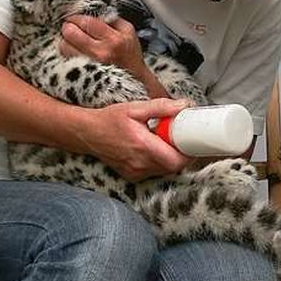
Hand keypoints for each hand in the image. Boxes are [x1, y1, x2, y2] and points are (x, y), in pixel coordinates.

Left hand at [60, 14, 145, 79]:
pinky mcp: (82, 75)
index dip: (77, 17)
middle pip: (70, 32)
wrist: (135, 80)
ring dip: (66, 41)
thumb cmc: (130, 56)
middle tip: (70, 27)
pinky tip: (73, 52)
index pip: (86, 21)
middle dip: (68, 27)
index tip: (75, 17)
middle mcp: (101, 53)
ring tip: (73, 41)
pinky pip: (65, 59)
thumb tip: (93, 10)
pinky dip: (66, 53)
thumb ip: (111, 18)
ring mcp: (90, 66)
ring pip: (64, 47)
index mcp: (114, 40)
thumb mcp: (128, 32)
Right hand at [70, 97, 189, 180]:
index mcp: (142, 146)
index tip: (192, 142)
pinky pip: (154, 172)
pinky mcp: (132, 175)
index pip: (176, 161)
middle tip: (181, 140)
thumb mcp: (135, 108)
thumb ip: (161, 107)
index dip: (189, 154)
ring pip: (164, 171)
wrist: (87, 133)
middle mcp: (139, 163)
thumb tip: (183, 105)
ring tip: (165, 142)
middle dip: (181, 155)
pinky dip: (159, 163)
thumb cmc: (109, 120)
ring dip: (170, 159)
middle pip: (173, 167)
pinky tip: (154, 149)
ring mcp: (135, 172)